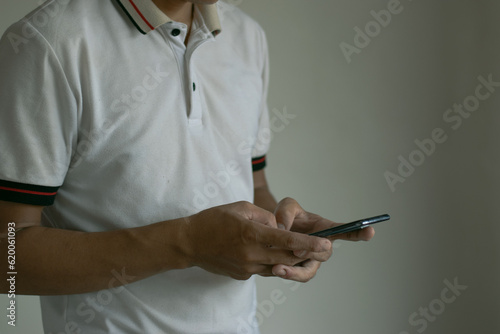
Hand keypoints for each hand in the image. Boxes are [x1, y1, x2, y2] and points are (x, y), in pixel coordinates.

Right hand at [182, 201, 331, 280]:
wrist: (190, 243)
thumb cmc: (214, 220)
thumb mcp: (240, 207)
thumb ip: (264, 216)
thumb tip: (278, 226)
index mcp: (251, 233)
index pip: (286, 239)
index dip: (308, 243)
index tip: (326, 244)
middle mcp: (251, 254)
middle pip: (287, 257)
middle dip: (306, 253)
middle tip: (322, 249)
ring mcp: (246, 267)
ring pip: (277, 266)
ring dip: (290, 258)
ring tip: (300, 250)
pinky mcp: (242, 275)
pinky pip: (264, 269)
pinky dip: (271, 261)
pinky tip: (269, 252)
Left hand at [272, 198, 374, 281]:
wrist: (272, 230)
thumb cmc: (286, 216)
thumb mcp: (286, 207)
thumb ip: (286, 213)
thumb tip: (282, 229)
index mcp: (324, 228)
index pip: (344, 230)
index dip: (358, 232)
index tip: (370, 230)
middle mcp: (321, 246)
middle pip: (325, 253)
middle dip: (312, 252)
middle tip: (296, 250)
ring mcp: (311, 260)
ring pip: (310, 270)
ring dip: (296, 271)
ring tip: (279, 268)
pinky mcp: (298, 269)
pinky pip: (298, 275)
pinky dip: (288, 274)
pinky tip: (275, 269)